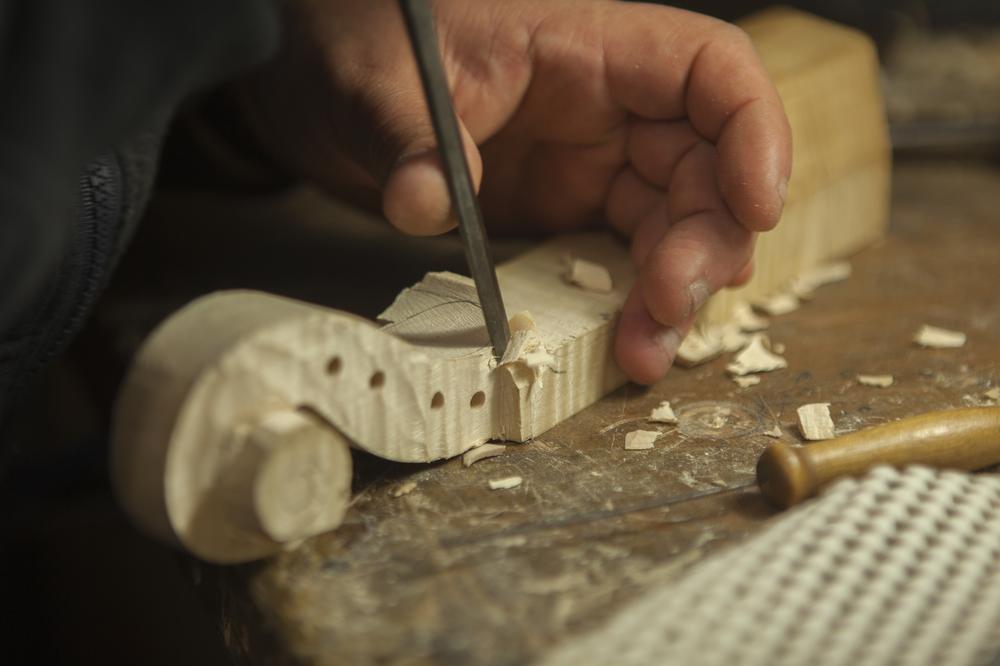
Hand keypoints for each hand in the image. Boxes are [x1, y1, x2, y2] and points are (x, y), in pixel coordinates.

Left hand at [236, 0, 791, 383]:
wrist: (327, 83)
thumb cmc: (365, 45)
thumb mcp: (377, 82)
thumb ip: (408, 138)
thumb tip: (424, 203)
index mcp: (588, 49)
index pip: (710, 71)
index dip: (755, 134)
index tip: (757, 207)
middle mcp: (607, 109)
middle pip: (706, 169)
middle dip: (705, 243)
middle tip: (665, 306)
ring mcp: (588, 166)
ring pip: (673, 226)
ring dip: (674, 293)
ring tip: (643, 354)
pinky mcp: (563, 214)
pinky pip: (621, 260)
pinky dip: (631, 306)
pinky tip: (621, 348)